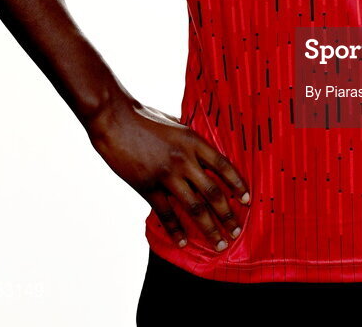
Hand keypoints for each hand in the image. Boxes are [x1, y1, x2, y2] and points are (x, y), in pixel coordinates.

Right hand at [85, 99, 249, 251]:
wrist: (114, 120)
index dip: (238, 184)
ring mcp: (166, 175)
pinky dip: (175, 230)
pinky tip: (184, 242)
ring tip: (218, 244)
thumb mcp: (174, 122)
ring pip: (194, 207)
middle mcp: (184, 159)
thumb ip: (187, 139)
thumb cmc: (143, 116)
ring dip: (208, 228)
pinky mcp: (147, 187)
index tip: (248, 200)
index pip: (223, 166)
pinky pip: (166, 213)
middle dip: (227, 215)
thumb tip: (198, 151)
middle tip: (236, 232)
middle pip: (213, 192)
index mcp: (193, 141)